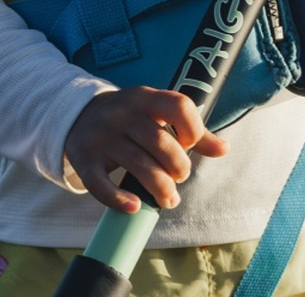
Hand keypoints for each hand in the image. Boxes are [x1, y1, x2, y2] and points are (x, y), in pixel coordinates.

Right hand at [64, 87, 228, 212]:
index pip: (179, 106)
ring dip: (159, 188)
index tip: (190, 145)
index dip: (193, 129)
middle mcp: (123, 113)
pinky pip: (101, 184)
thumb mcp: (158, 114)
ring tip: (169, 200)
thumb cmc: (131, 118)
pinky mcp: (85, 159)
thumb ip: (191, 131)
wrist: (79, 114)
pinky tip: (136, 206)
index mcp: (146, 98)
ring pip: (137, 164)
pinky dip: (119, 199)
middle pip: (160, 142)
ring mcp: (102, 135)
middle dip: (178, 167)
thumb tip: (224, 148)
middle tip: (179, 177)